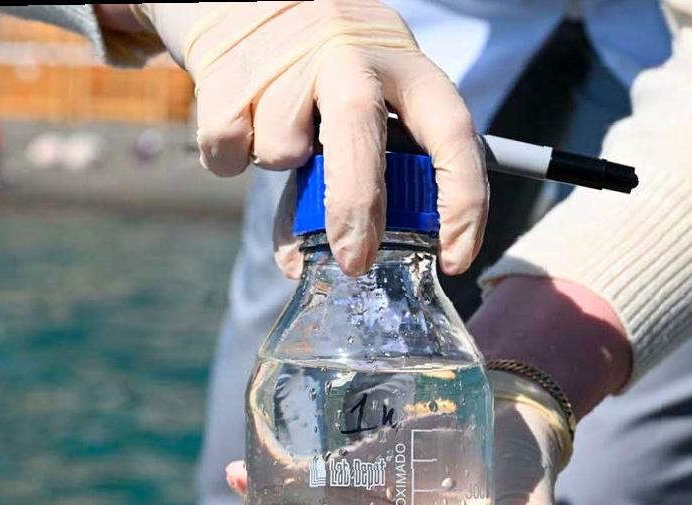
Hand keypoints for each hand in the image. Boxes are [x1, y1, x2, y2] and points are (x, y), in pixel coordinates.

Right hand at [142, 1, 487, 277]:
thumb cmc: (315, 68)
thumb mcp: (355, 101)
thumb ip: (345, 178)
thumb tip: (303, 265)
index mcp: (402, 64)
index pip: (452, 133)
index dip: (462, 201)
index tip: (455, 258)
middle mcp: (350, 53)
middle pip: (358, 138)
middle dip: (357, 210)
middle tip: (355, 261)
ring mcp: (287, 57)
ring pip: (281, 151)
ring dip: (276, 163)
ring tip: (276, 127)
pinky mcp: (230, 68)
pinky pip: (228, 148)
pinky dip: (229, 156)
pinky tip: (239, 120)